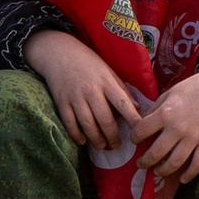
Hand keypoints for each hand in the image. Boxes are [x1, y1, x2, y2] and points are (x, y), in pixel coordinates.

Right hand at [25, 27, 144, 151]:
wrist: (59, 53)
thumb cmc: (88, 62)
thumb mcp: (108, 71)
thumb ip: (122, 90)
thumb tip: (137, 109)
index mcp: (106, 81)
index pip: (122, 103)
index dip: (132, 119)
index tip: (140, 132)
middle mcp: (91, 90)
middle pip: (105, 119)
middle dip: (113, 136)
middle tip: (117, 145)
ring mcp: (75, 97)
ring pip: (88, 125)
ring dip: (97, 139)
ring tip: (103, 146)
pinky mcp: (61, 102)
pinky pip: (70, 124)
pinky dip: (77, 135)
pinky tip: (83, 141)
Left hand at [123, 65, 198, 198]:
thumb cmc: (192, 88)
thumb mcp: (169, 93)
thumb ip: (155, 109)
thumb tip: (142, 123)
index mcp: (166, 113)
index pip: (142, 131)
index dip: (134, 137)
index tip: (135, 140)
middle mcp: (177, 128)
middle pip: (156, 153)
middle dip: (145, 161)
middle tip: (141, 164)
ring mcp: (193, 138)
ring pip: (175, 162)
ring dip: (163, 170)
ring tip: (157, 171)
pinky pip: (197, 164)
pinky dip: (189, 174)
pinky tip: (182, 179)